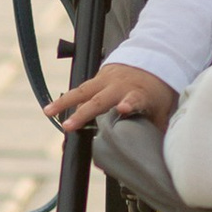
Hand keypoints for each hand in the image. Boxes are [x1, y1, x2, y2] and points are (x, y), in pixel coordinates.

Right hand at [47, 61, 176, 134]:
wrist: (153, 56)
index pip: (135, 99)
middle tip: (70, 126)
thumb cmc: (157, 88)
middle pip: (100, 99)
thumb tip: (159, 154)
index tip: (123, 107)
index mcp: (139, 93)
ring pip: (84, 91)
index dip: (129, 104)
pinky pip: (81, 89)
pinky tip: (52, 109)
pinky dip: (66, 99)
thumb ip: (157, 128)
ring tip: (49, 113)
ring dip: (65, 102)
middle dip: (84, 113)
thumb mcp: (163, 108)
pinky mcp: (99, 77)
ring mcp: (108, 80)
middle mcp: (120, 86)